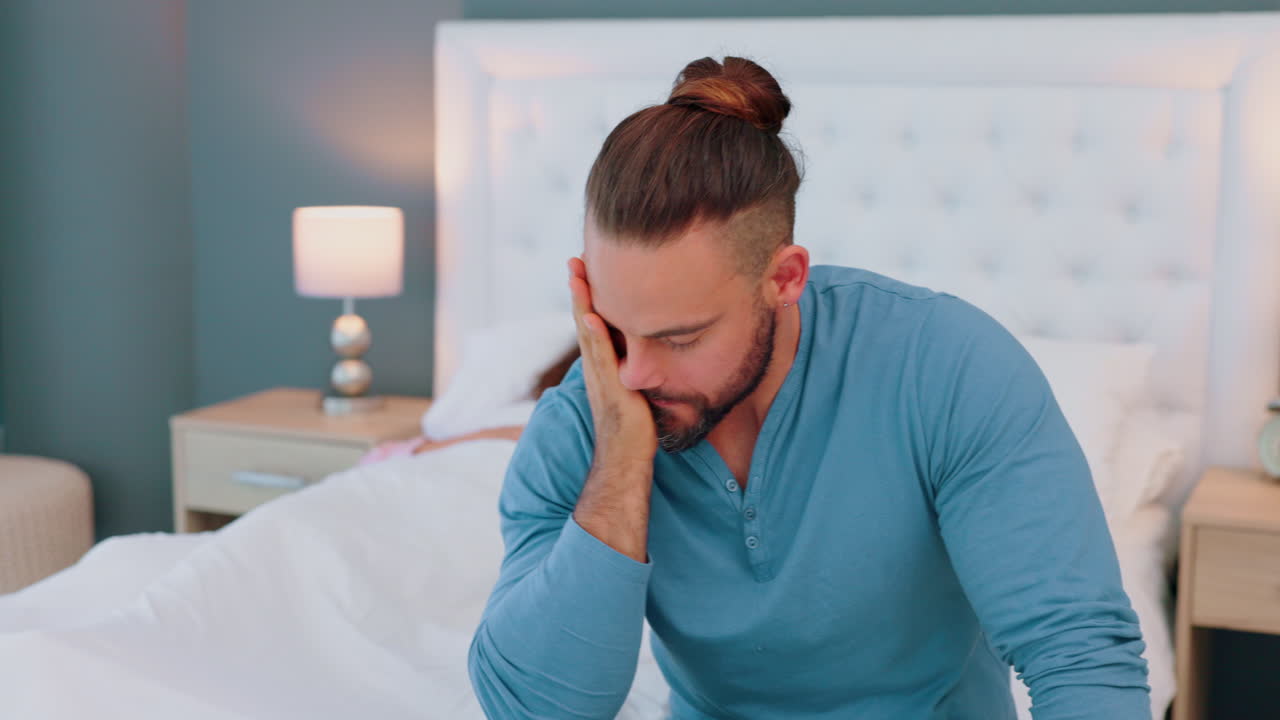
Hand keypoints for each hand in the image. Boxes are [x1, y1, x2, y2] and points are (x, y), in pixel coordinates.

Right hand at [568, 257, 656, 463]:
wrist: (625, 461)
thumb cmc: (635, 428)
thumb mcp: (636, 388)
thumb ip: (636, 368)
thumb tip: (648, 348)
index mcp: (602, 364)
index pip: (592, 322)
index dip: (589, 294)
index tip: (588, 266)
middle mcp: (595, 367)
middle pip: (583, 319)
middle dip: (579, 289)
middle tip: (575, 258)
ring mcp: (600, 377)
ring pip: (587, 333)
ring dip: (581, 303)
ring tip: (576, 274)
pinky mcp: (610, 390)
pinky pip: (600, 358)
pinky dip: (594, 336)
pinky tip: (591, 316)